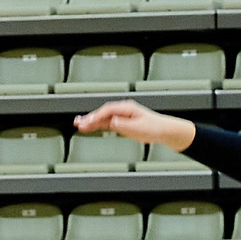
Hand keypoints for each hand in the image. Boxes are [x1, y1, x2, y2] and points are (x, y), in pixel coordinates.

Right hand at [72, 100, 190, 149]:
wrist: (163, 131)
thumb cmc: (153, 128)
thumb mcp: (139, 128)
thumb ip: (124, 125)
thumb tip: (112, 122)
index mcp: (127, 108)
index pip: (108, 110)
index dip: (97, 116)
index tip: (88, 122)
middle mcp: (123, 110)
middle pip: (103, 113)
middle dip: (90, 118)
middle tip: (77, 123)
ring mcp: (121, 116)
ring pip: (103, 118)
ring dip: (91, 121)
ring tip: (78, 125)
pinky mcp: (121, 122)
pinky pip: (107, 123)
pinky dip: (97, 125)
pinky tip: (88, 127)